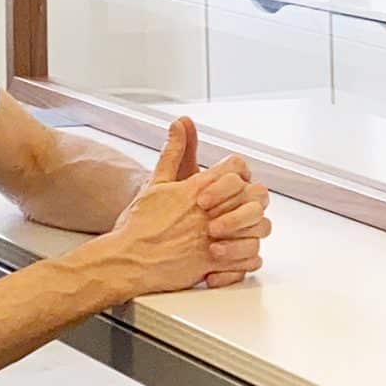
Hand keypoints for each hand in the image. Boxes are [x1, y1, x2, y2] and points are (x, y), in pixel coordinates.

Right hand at [107, 119, 272, 293]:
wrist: (126, 260)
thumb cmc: (138, 225)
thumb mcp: (155, 183)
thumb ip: (172, 153)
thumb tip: (180, 123)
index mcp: (197, 189)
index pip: (236, 166)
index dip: (238, 171)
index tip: (234, 180)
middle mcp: (209, 211)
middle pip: (254, 193)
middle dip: (251, 197)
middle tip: (242, 204)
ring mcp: (214, 237)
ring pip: (259, 226)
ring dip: (254, 226)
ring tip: (242, 229)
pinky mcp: (214, 263)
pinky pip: (250, 259)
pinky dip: (248, 257)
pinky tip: (238, 253)